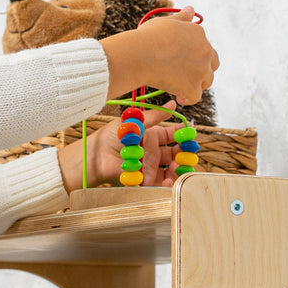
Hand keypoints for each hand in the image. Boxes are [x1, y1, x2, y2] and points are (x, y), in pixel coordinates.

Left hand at [57, 108, 181, 191]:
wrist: (96, 156)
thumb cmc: (110, 137)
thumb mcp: (135, 122)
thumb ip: (154, 116)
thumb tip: (173, 104)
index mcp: (150, 137)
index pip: (171, 136)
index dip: (182, 135)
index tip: (191, 133)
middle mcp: (151, 153)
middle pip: (174, 153)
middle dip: (183, 153)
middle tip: (189, 151)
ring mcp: (148, 167)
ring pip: (170, 169)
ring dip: (177, 168)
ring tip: (178, 165)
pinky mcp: (143, 181)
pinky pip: (159, 183)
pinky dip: (166, 183)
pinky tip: (168, 179)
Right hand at [100, 6, 218, 104]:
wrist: (139, 54)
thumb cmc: (147, 37)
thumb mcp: (166, 22)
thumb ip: (181, 18)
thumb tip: (191, 9)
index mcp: (198, 33)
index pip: (206, 47)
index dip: (194, 56)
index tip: (180, 60)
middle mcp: (205, 50)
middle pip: (211, 65)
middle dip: (200, 71)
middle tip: (182, 75)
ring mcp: (201, 70)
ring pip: (206, 82)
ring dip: (195, 84)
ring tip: (179, 86)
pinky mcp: (193, 87)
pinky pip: (195, 97)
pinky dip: (188, 99)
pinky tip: (179, 98)